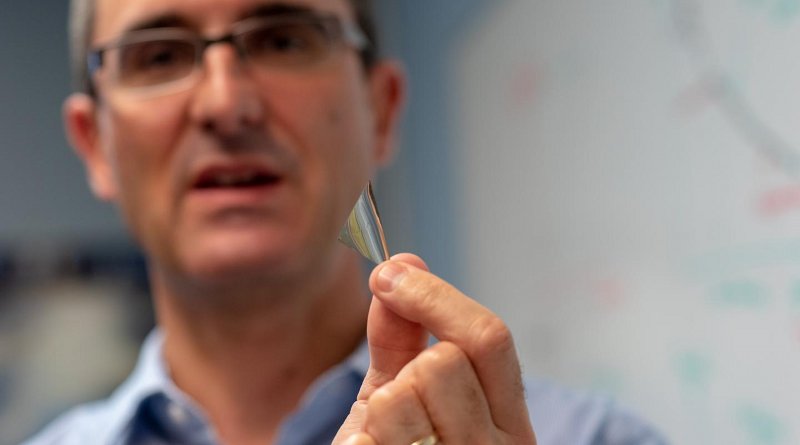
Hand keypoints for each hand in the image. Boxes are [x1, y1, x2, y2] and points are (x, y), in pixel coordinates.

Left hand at [333, 253, 536, 443]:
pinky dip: (359, 443)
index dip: (434, 296)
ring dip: (377, 411)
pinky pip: (370, 441)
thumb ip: (403, 337)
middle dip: (403, 371)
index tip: (387, 276)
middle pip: (445, 362)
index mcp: (508, 422)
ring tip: (384, 440)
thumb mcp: (402, 399)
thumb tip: (405, 264)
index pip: (490, 337)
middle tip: (393, 405)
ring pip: (402, 395)